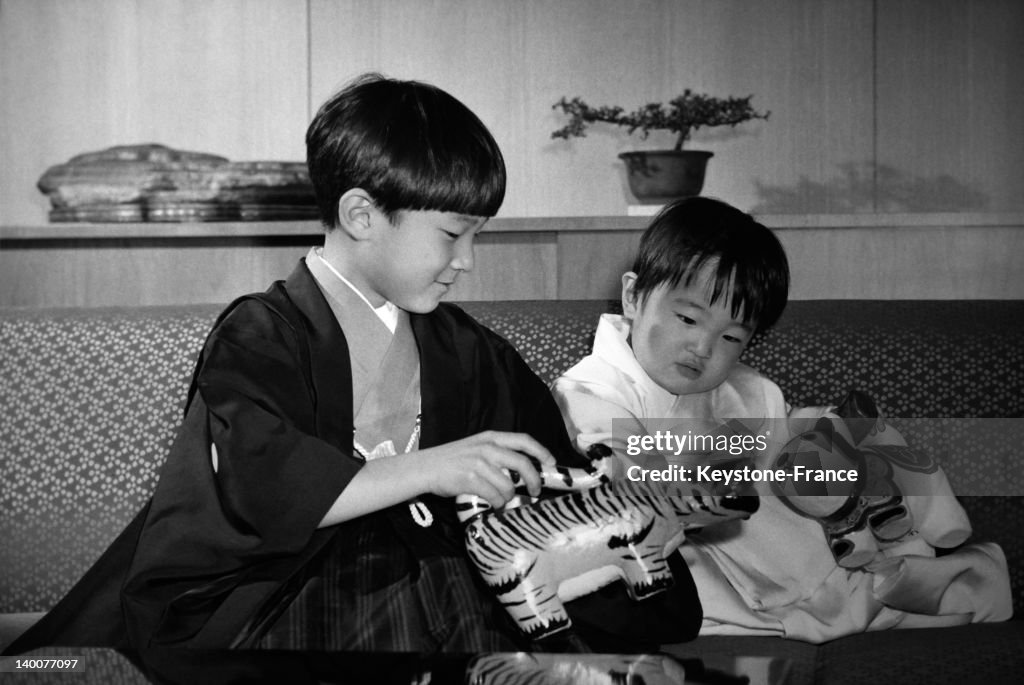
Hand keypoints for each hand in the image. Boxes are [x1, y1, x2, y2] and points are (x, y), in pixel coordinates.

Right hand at [415, 431, 554, 507]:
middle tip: (536, 491)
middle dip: (534, 480)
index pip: (524, 440)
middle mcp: (487, 448)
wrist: (425, 467)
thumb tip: (522, 472)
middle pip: (522, 464)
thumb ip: (497, 454)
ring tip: (501, 499)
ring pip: (509, 486)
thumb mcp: (476, 447)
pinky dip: (497, 503)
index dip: (541, 452)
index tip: (551, 463)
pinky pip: (495, 497)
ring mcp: (479, 464)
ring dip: (508, 497)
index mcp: (491, 437)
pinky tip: (492, 503)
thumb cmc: (452, 460)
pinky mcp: (470, 480)